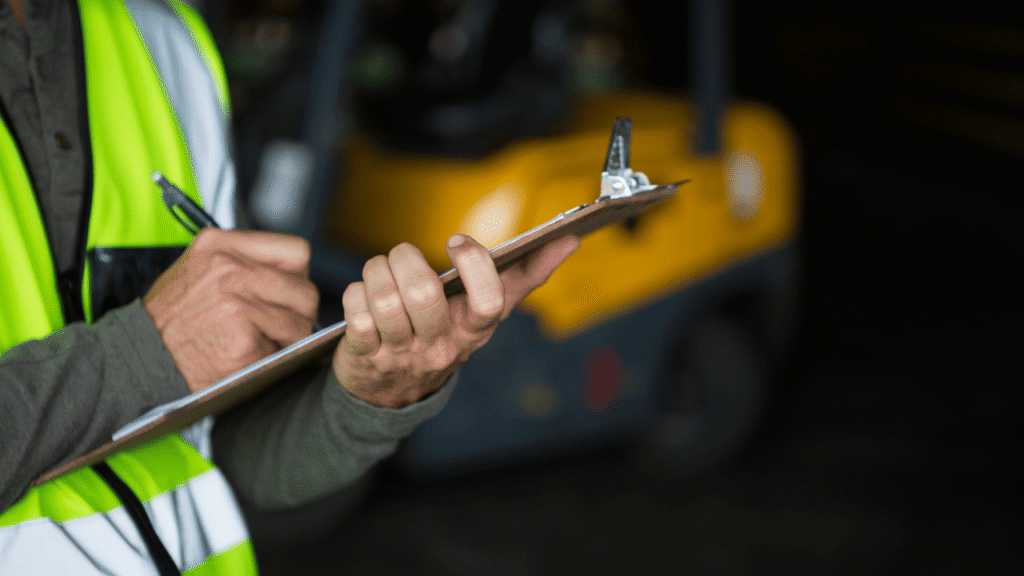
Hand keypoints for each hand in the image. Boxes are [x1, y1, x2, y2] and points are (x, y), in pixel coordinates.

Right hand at [143, 229, 318, 391]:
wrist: (135, 359)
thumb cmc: (167, 320)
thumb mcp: (196, 270)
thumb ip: (240, 263)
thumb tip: (291, 276)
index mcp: (219, 245)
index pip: (296, 252)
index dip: (298, 277)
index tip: (289, 294)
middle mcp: (229, 269)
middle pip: (304, 291)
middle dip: (299, 315)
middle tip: (281, 330)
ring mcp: (236, 304)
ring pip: (299, 324)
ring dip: (288, 341)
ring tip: (262, 346)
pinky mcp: (242, 340)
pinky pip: (282, 352)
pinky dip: (271, 362)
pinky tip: (248, 360)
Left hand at [335, 233, 579, 408]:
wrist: (393, 392)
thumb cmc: (445, 334)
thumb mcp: (485, 312)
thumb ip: (526, 275)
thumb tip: (569, 239)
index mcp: (475, 330)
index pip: (488, 302)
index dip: (472, 265)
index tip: (455, 243)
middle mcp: (442, 346)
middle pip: (424, 295)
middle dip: (405, 259)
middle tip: (402, 254)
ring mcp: (403, 355)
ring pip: (384, 300)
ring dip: (376, 272)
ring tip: (380, 269)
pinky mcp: (365, 357)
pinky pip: (355, 314)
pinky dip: (355, 294)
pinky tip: (362, 296)